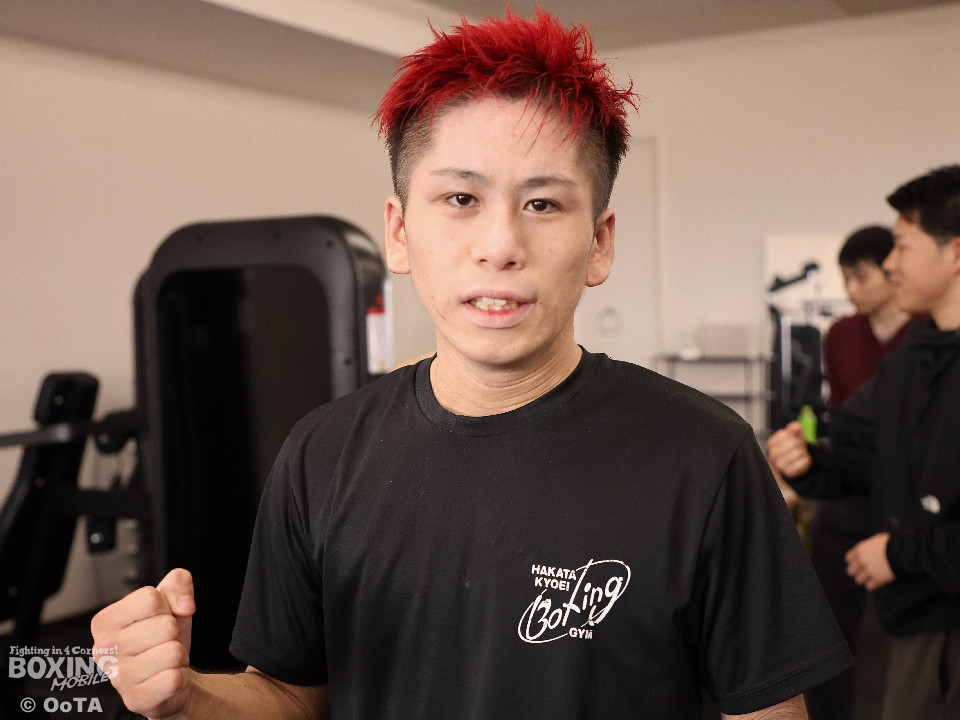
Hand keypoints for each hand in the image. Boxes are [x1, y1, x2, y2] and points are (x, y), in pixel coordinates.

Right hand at [91, 568, 195, 718]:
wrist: (169, 676)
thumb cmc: (163, 637)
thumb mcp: (171, 601)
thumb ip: (178, 582)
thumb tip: (184, 604)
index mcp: (106, 621)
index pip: (151, 598)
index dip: (166, 606)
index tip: (158, 618)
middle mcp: (105, 649)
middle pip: (165, 625)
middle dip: (174, 632)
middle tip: (162, 643)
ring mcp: (118, 677)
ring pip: (173, 652)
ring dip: (178, 655)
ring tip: (164, 660)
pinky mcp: (136, 700)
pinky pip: (174, 679)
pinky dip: (179, 677)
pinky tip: (164, 677)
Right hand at [766, 422, 811, 477]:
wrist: (798, 462)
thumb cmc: (795, 447)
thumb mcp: (795, 435)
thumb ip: (794, 428)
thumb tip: (796, 426)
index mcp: (772, 444)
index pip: (782, 434)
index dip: (792, 435)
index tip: (793, 437)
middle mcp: (772, 455)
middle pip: (790, 443)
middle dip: (799, 443)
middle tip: (800, 446)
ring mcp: (779, 464)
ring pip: (796, 453)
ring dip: (803, 452)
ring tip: (801, 453)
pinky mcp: (788, 472)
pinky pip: (800, 463)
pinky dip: (805, 460)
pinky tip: (802, 460)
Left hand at [845, 533, 895, 589]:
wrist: (902, 552)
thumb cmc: (891, 543)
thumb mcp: (876, 540)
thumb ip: (868, 546)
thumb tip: (867, 549)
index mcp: (860, 549)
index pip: (848, 559)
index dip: (853, 561)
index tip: (859, 563)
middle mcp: (861, 560)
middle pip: (850, 571)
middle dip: (857, 572)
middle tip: (864, 572)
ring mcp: (869, 571)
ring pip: (858, 580)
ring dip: (864, 579)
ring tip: (871, 578)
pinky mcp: (877, 579)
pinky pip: (869, 586)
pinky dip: (873, 585)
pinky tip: (877, 582)